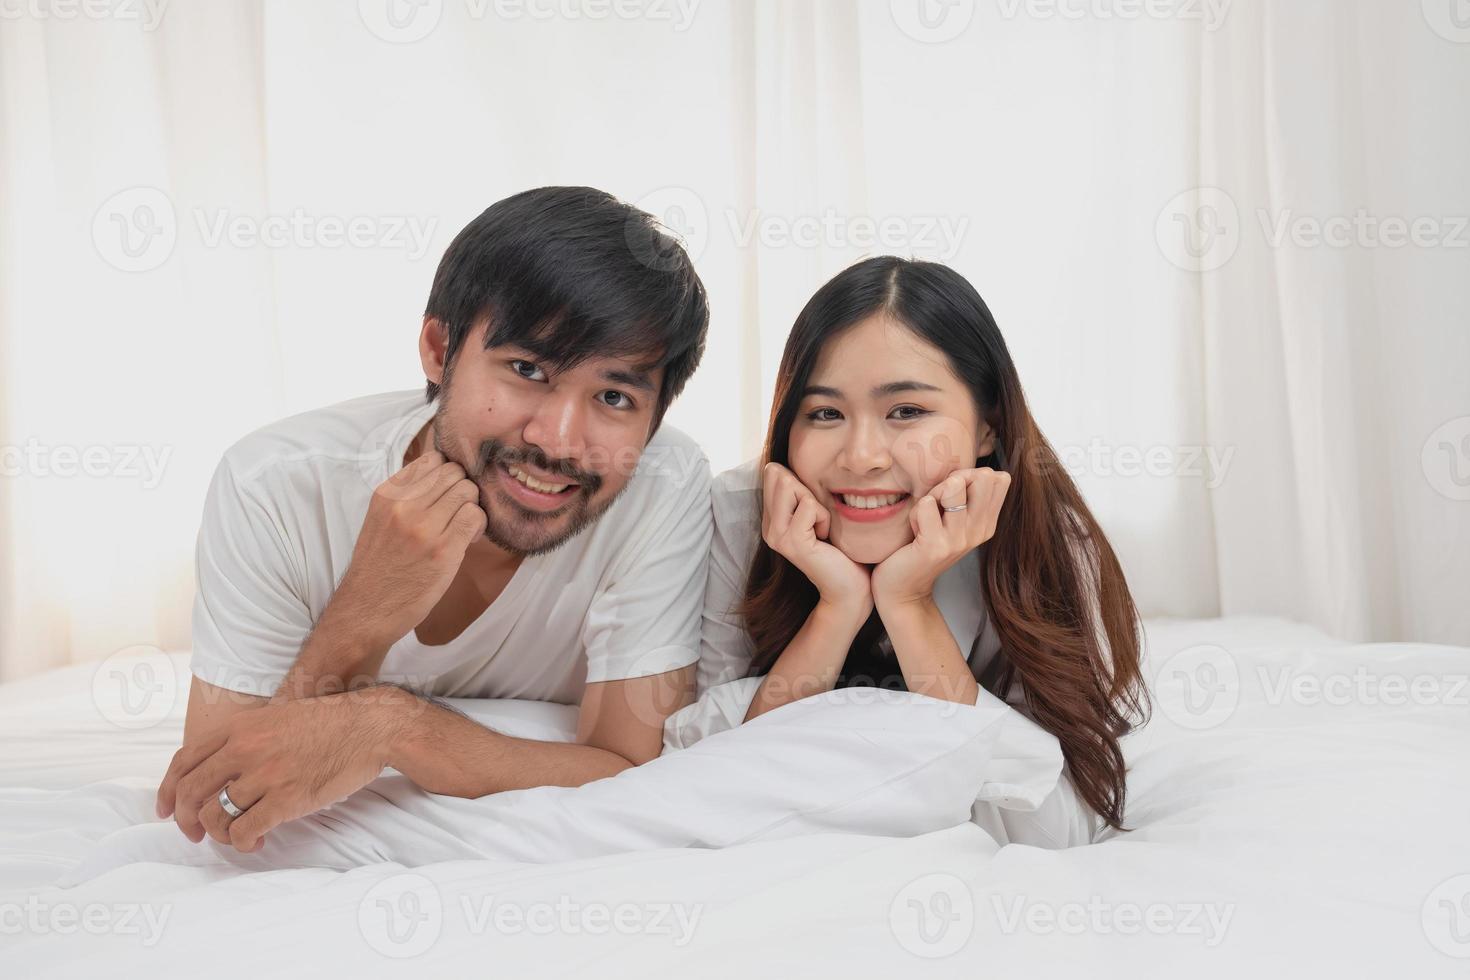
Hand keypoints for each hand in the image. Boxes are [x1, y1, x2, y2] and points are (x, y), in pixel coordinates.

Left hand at [154, 688, 409, 851]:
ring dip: (219, 834)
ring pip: (215, 816)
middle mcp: (245, 749)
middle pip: (191, 792)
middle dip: (185, 820)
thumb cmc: (330, 723)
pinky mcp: (286, 799)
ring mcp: (265, 774)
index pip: (184, 761)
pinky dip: (242, 844)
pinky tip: (255, 842)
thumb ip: (246, 737)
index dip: (166, 790)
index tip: (166, 810)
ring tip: (236, 836)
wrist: (371, 727)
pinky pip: (244, 832)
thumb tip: (219, 769)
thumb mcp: (277, 716)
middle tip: (195, 834)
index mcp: (240, 727)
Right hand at [335, 449, 487, 648]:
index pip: (433, 459)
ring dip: (472, 507)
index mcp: (387, 494)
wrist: (366, 610)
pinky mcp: (443, 550)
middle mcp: (403, 505)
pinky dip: (478, 525)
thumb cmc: (379, 567)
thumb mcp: (381, 520)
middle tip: (457, 513)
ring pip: (468, 490)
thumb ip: (407, 496)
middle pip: (454, 472)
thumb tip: (445, 476)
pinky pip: (475, 516)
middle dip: (462, 489)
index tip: (445, 495)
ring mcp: (423, 527)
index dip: (447, 475)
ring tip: (461, 528)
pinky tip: (466, 540)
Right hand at [761, 462, 872, 622]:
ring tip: (822, 530)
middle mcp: (769, 528)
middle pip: (781, 476)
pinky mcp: (792, 542)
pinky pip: (809, 507)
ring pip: (792, 487)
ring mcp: (777, 536)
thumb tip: (782, 465)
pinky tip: (825, 538)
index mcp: (772, 520)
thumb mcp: (817, 514)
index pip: (774, 474)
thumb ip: (801, 493)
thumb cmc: (841, 550)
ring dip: (816, 504)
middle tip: (818, 522)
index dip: (802, 484)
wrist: (849, 587)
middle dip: (808, 492)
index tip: (813, 513)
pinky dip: (825, 518)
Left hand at [871, 467, 1010, 611]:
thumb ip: (964, 494)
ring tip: (925, 516)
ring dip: (932, 494)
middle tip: (938, 502)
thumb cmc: (923, 542)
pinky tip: (914, 530)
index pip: (999, 479)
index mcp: (987, 524)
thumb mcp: (950, 517)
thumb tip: (973, 469)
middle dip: (954, 480)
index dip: (972, 476)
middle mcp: (979, 532)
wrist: (903, 587)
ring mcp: (959, 540)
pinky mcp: (935, 546)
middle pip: (982, 477)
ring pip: (954, 487)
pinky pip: (926, 504)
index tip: (954, 495)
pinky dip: (915, 511)